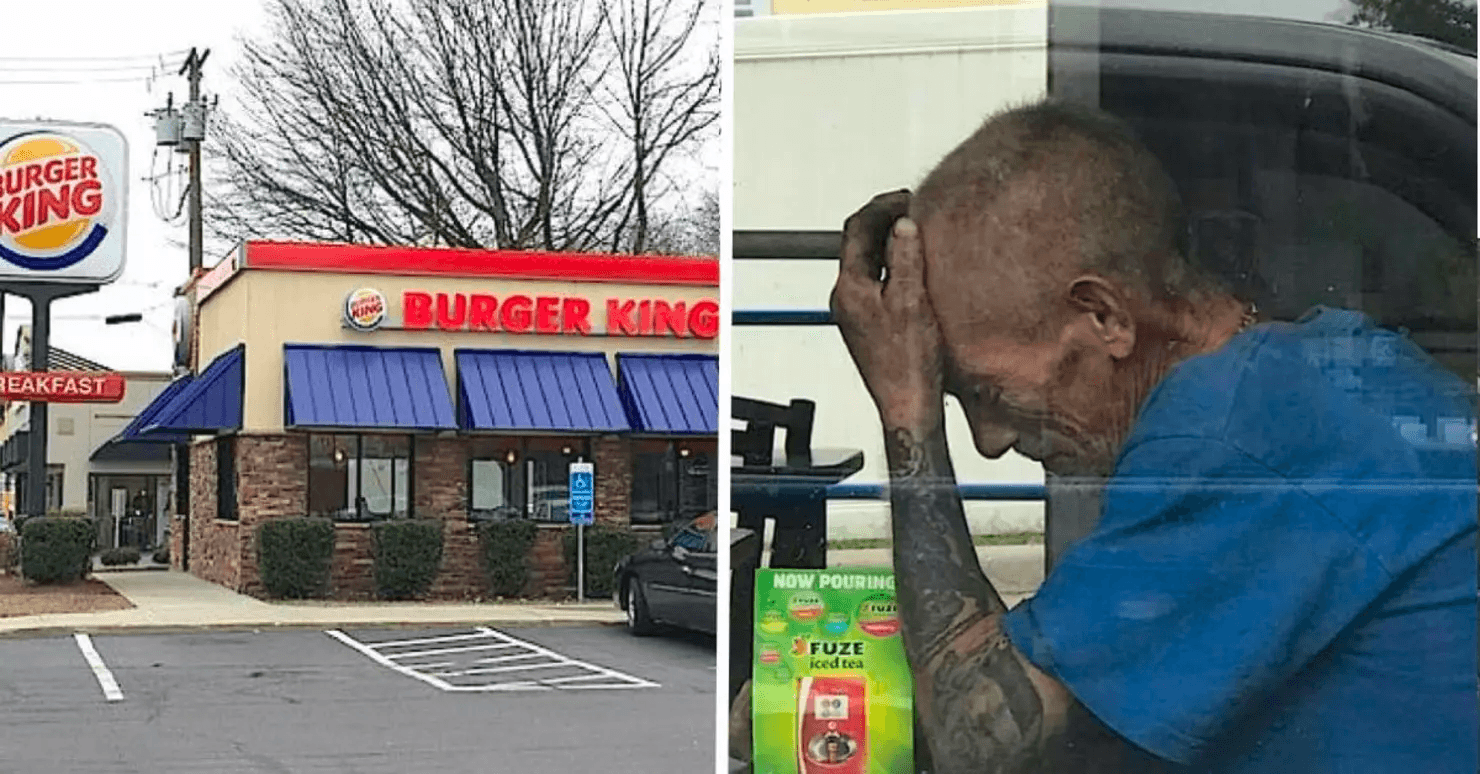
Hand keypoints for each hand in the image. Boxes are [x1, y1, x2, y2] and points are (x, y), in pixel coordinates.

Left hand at [829, 190, 945, 432]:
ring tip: (919, 233)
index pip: (857, 229)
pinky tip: (917, 268)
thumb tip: (903, 224)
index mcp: (849, 289)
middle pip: (859, 243)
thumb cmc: (909, 365)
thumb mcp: (912, 301)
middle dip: (885, 222)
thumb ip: (905, 258)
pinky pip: (876, 282)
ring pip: (868, 263)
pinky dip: (893, 266)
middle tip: (914, 209)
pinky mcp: (868, 324)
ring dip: (890, 243)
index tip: (907, 198)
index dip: (882, 207)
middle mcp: (845, 298)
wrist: (909, 406)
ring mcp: (855, 312)